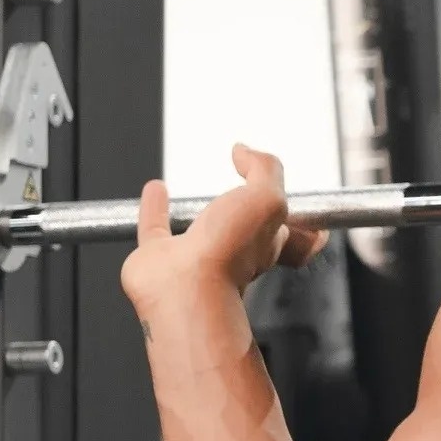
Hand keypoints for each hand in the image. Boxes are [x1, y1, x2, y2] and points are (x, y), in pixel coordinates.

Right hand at [120, 143, 324, 330]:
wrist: (186, 288)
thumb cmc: (228, 254)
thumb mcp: (267, 198)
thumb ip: (264, 169)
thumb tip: (246, 152)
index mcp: (263, 240)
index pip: (282, 223)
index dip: (285, 205)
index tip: (282, 188)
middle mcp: (230, 251)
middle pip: (241, 227)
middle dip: (244, 209)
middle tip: (241, 186)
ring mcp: (194, 256)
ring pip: (197, 228)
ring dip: (196, 207)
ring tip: (195, 189)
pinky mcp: (158, 258)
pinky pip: (156, 227)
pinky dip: (154, 208)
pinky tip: (155, 191)